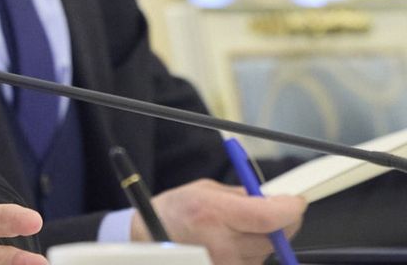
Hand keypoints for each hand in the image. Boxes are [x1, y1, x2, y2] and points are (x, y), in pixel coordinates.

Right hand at [137, 178, 306, 264]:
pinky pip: (256, 263)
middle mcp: (221, 244)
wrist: (150, 237)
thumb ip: (243, 196)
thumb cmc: (175, 211)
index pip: (269, 217)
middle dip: (283, 221)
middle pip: (276, 237)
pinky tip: (236, 242)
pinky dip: (254, 251)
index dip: (289, 208)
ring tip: (241, 227)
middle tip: (278, 210)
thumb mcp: (206, 190)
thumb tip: (277, 198)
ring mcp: (225, 263)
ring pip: (268, 252)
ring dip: (266, 237)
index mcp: (214, 214)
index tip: (296, 201)